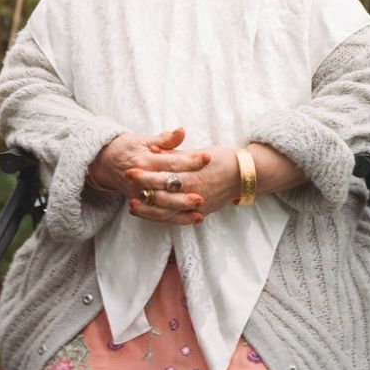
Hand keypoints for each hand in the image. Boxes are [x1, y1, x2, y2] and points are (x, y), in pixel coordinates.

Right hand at [89, 128, 209, 225]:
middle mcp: (142, 179)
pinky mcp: (140, 204)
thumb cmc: (130, 148)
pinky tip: (193, 219)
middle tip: (202, 197)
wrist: (106, 161)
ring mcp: (139, 194)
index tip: (207, 158)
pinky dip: (175, 219)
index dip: (190, 160)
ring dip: (180, 210)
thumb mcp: (145, 140)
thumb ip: (165, 139)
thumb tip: (182, 131)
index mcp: (146, 160)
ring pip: (161, 206)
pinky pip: (158, 215)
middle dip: (183, 195)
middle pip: (165, 189)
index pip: (171, 162)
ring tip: (200, 211)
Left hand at [126, 144, 240, 220]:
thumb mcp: (198, 152)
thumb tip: (153, 150)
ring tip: (132, 204)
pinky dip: (162, 218)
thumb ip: (175, 154)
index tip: (131, 168)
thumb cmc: (221, 159)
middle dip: (143, 188)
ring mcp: (196, 206)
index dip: (146, 173)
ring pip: (167, 212)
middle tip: (127, 183)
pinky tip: (150, 214)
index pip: (164, 175)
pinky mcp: (198, 213)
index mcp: (193, 175)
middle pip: (162, 195)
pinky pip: (177, 220)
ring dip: (147, 210)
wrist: (243, 176)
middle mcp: (193, 193)